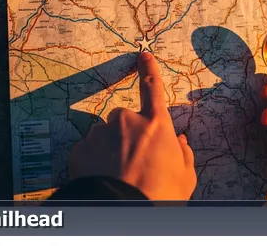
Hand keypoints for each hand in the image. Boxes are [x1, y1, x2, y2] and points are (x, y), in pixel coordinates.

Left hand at [68, 51, 196, 199]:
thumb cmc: (160, 195)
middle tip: (134, 159)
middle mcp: (126, 121)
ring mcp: (100, 134)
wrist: (122, 210)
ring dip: (110, 147)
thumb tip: (179, 142)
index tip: (143, 56)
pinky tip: (101, 177)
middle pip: (125, 117)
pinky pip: (88, 149)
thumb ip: (183, 154)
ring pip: (104, 133)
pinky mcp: (80, 149)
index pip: (153, 88)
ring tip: (117, 173)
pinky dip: (93, 160)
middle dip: (127, 132)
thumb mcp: (185, 177)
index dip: (149, 70)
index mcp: (156, 124)